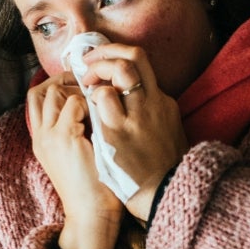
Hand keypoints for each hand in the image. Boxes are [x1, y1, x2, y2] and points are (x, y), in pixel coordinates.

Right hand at [26, 73, 122, 248]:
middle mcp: (41, 135)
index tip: (81, 84)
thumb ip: (79, 134)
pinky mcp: (65, 137)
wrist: (92, 213)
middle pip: (40, 91)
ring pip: (53, 93)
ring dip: (77, 88)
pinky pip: (72, 103)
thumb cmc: (95, 187)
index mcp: (42, 140)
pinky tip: (104, 107)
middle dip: (64, 80)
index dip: (57, 86)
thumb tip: (94, 110)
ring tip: (97, 91)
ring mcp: (49, 136)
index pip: (37, 99)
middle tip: (89, 79)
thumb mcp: (81, 156)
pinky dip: (89, 99)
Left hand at [79, 42, 187, 221]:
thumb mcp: (166, 135)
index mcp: (164, 105)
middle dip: (106, 52)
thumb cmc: (159, 171)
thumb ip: (151, 115)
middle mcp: (153, 103)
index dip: (118, 55)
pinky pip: (101, 97)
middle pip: (133, 56)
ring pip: (118, 70)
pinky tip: (83, 108)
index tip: (102, 62)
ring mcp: (137, 114)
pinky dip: (88, 96)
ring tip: (84, 85)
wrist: (158, 196)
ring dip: (96, 73)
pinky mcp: (118, 129)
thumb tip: (132, 102)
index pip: (143, 64)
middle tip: (88, 63)